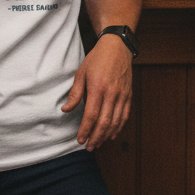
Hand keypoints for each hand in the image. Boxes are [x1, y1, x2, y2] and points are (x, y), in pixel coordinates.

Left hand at [62, 34, 131, 150]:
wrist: (117, 47)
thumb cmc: (97, 59)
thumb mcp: (81, 73)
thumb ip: (75, 93)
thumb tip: (65, 110)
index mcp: (98, 87)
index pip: (91, 114)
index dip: (85, 130)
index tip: (80, 139)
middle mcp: (112, 92)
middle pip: (105, 122)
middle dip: (96, 137)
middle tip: (89, 147)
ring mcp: (122, 94)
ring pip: (116, 121)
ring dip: (106, 135)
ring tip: (98, 143)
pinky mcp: (129, 95)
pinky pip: (125, 116)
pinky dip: (118, 128)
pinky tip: (111, 134)